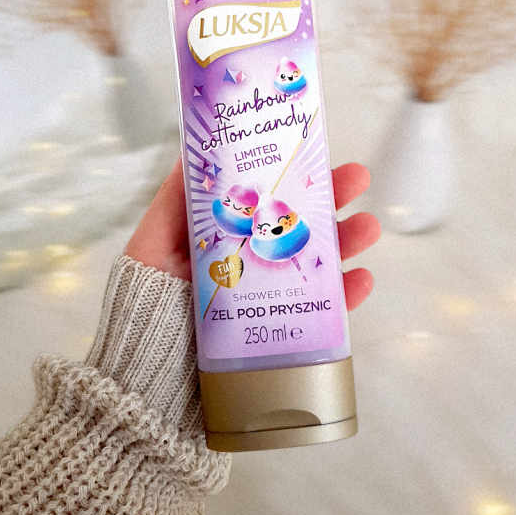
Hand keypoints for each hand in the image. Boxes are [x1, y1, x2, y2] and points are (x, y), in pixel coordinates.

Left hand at [125, 157, 380, 309]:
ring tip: (367, 227)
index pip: (268, 198)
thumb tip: (198, 145)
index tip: (315, 151)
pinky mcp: (283, 330)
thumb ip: (178, 196)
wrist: (149, 369)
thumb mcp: (157, 238)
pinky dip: (345, 297)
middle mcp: (255, 260)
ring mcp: (272, 295)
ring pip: (318, 263)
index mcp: (229, 234)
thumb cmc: (147, 298)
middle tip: (357, 178)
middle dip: (331, 199)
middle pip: (300, 225)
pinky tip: (361, 280)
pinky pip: (322, 313)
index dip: (293, 175)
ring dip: (347, 242)